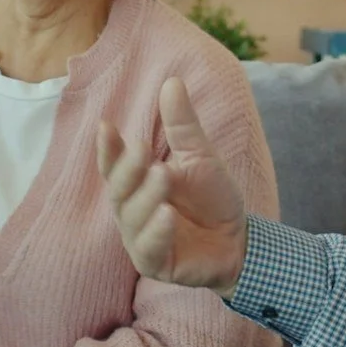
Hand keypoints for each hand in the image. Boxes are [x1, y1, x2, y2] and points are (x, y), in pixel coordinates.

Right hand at [97, 77, 249, 295]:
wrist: (239, 241)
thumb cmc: (213, 199)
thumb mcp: (200, 156)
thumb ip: (183, 126)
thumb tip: (172, 82)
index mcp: (136, 184)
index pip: (114, 165)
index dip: (107, 148)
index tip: (106, 126)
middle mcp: (131, 211)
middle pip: (118, 190)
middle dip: (128, 170)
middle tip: (142, 149)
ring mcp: (140, 239)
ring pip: (132, 218)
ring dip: (146, 197)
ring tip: (164, 177)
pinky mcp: (155, 264)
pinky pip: (148, 249)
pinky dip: (156, 232)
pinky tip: (167, 216)